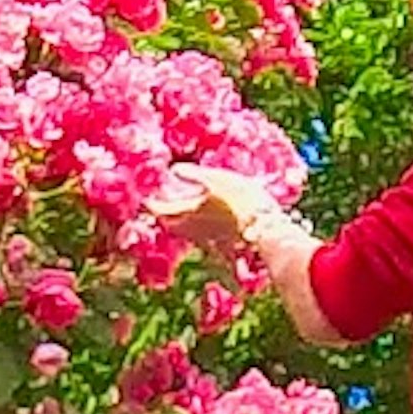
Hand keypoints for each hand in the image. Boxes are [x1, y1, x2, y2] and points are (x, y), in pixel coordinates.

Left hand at [152, 161, 288, 245]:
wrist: (266, 232)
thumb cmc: (240, 201)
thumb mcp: (217, 179)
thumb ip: (193, 175)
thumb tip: (174, 170)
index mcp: (185, 212)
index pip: (157, 209)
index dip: (150, 201)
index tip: (147, 193)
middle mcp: (190, 229)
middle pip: (168, 221)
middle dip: (163, 210)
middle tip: (161, 197)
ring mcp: (204, 238)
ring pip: (183, 228)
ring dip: (178, 217)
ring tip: (180, 204)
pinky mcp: (219, 243)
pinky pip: (199, 233)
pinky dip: (195, 223)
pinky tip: (205, 215)